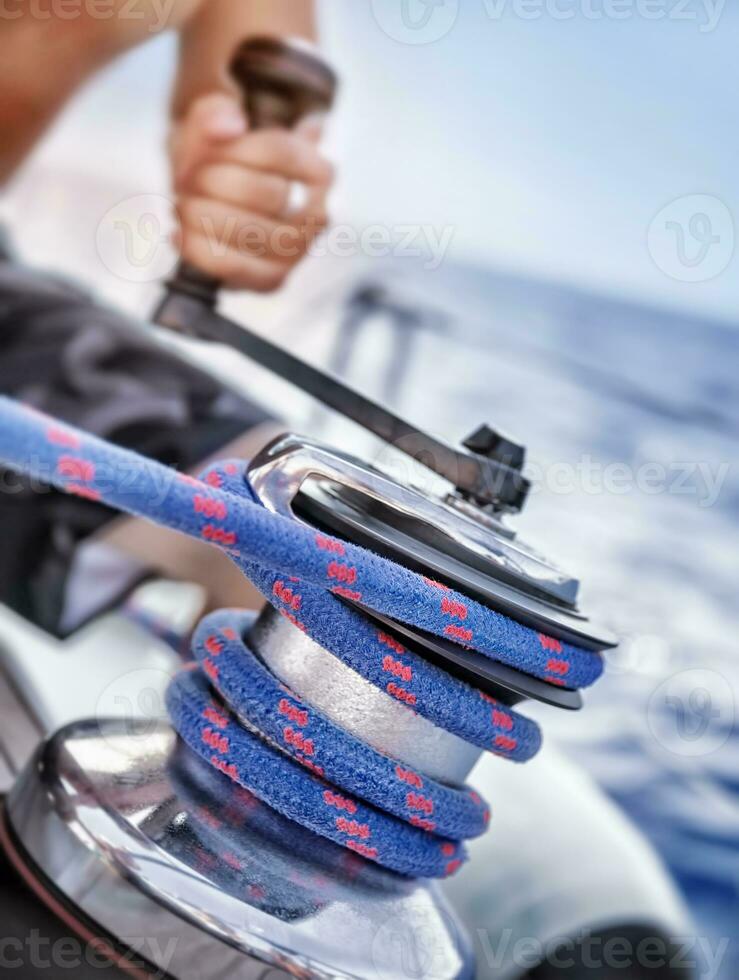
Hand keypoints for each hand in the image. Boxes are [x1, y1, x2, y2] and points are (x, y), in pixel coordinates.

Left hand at [170, 93, 333, 291]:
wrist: (211, 204)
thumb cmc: (218, 161)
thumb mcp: (212, 122)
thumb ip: (214, 111)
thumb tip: (228, 126)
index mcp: (317, 170)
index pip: (280, 152)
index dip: (232, 149)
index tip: (203, 147)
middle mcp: (317, 214)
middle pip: (265, 193)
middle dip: (214, 183)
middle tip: (187, 180)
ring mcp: (298, 253)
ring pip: (250, 232)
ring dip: (203, 215)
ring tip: (182, 205)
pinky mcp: (272, 280)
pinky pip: (235, 267)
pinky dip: (199, 250)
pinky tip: (179, 234)